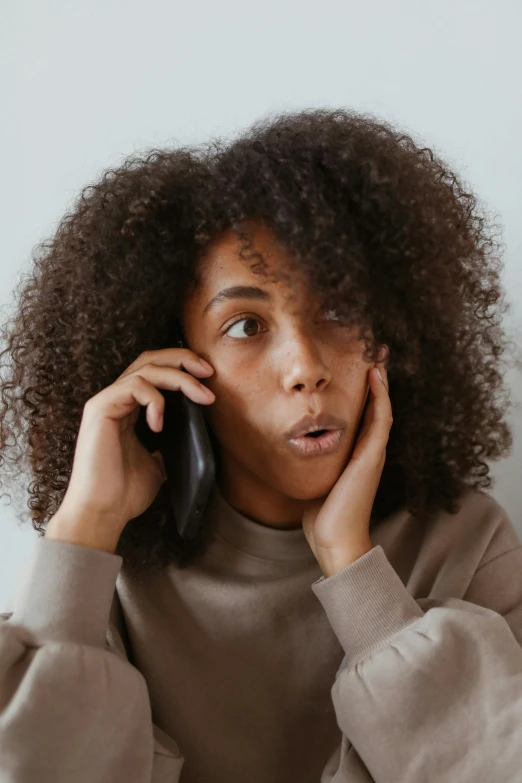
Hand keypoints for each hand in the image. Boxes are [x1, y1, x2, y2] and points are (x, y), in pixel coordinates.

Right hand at [46, 346, 214, 549]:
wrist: (103, 512)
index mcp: (128, 408)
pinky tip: (159, 424)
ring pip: (146, 369)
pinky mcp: (100, 408)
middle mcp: (116, 399)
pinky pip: (133, 387)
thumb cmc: (125, 493)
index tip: (209, 378)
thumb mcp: (157, 465)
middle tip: (208, 371)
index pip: (155, 371)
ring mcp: (106, 402)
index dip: (182, 367)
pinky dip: (154, 401)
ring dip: (180, 378)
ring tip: (201, 396)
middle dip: (183, 359)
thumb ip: (168, 446)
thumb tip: (191, 438)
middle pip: (150, 358)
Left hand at [301, 350, 391, 577]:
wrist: (335, 540)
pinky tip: (376, 376)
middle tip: (373, 349)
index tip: (356, 364)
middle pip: (375, 404)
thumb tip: (291, 448)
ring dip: (381, 380)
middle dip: (375, 378)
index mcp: (356, 453)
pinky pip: (380, 419)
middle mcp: (368, 449)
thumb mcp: (316, 477)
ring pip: (382, 406)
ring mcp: (373, 452)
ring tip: (378, 354)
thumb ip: (311, 461)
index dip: (362, 389)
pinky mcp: (371, 457)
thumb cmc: (322, 513)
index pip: (362, 413)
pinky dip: (380, 397)